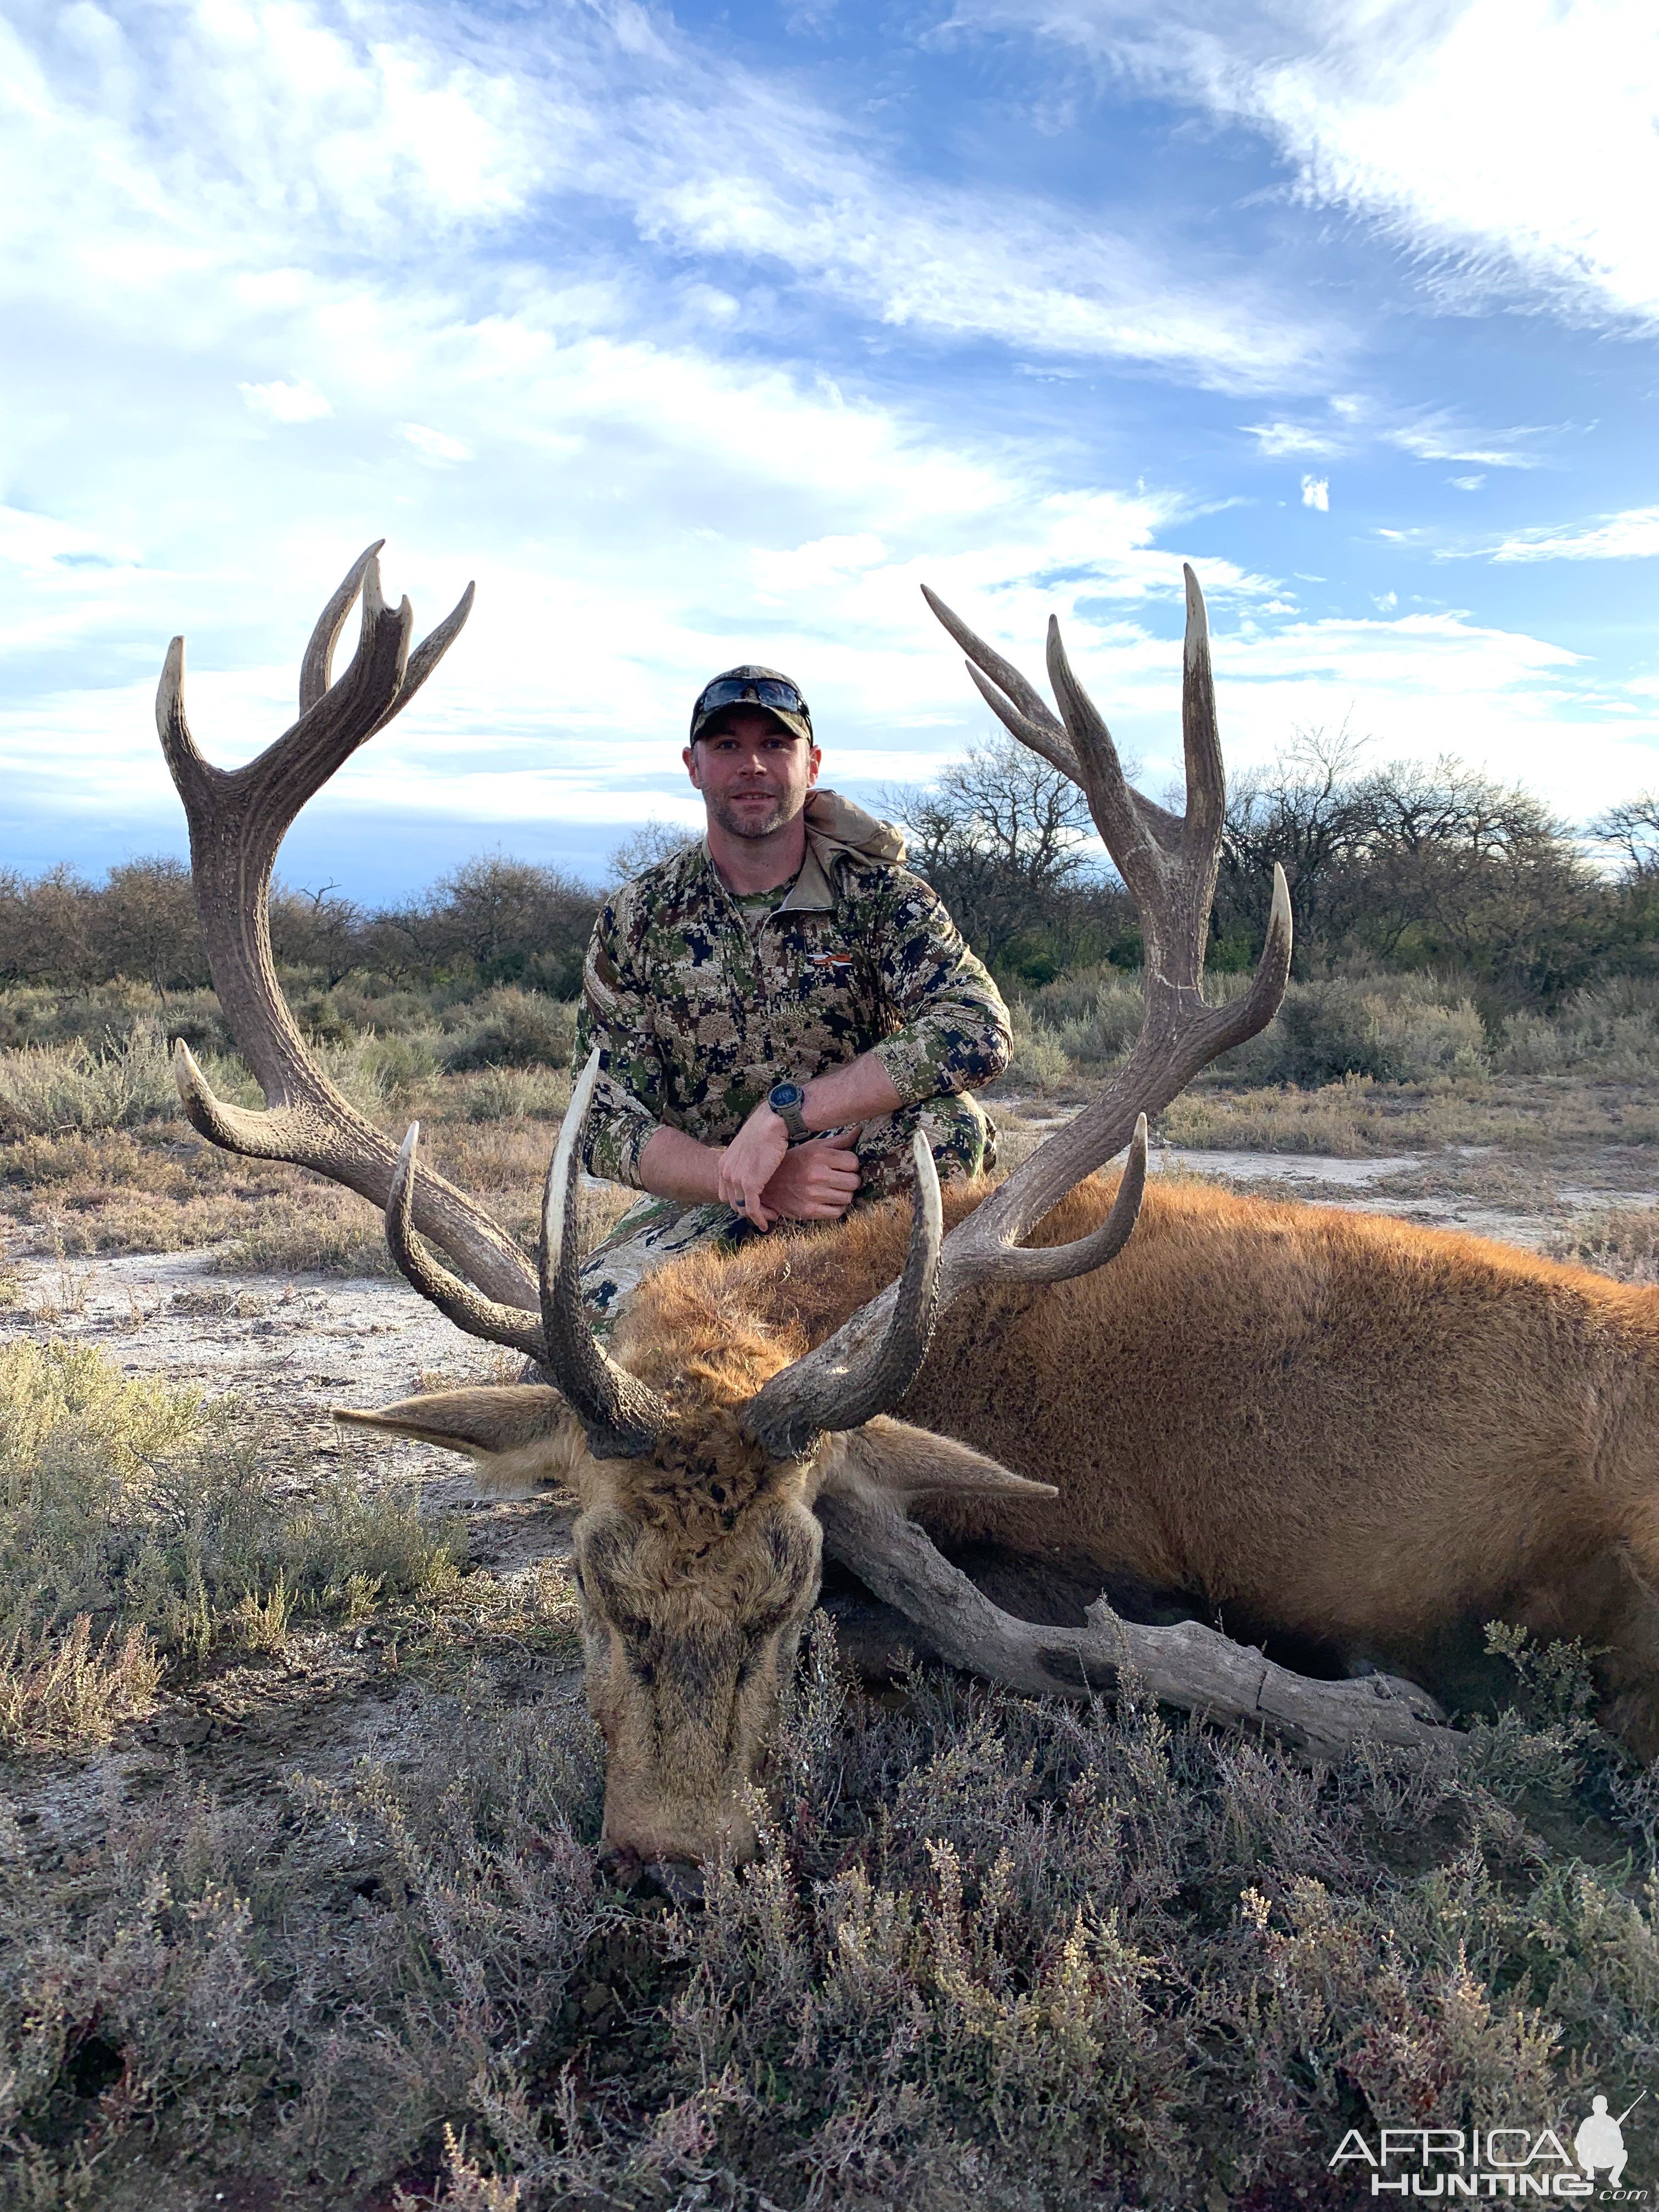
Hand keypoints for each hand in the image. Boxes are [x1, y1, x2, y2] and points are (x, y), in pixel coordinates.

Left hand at [717, 1101, 792, 1229]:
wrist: (773, 1122)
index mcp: (723, 1164)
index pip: (726, 1192)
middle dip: (748, 1210)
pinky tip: (767, 1222)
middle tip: (764, 1213)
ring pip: (743, 1208)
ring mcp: (736, 1179)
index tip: (754, 1203)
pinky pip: (752, 1209)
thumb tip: (755, 1166)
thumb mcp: (749, 1147)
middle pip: (733, 1203)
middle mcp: (725, 1172)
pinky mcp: (750, 1184)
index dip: (739, 1201)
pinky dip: (759, 1219)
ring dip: (757, 1216)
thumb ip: (747, 1161)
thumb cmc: (766, 1129)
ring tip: (771, 1216)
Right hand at [760, 1128, 861, 1222]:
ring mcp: (813, 1194)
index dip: (851, 1165)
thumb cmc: (792, 1162)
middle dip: (850, 1180)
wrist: (766, 1183)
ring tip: (834, 1190)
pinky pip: (838, 1212)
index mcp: (818, 1156)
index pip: (853, 1162)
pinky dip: (837, 1208)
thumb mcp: (812, 1147)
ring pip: (847, 1198)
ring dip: (844, 1195)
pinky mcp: (809, 1211)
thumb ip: (837, 1142)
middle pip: (854, 1181)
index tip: (844, 1167)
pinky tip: (829, 1201)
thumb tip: (859, 1131)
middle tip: (841, 1180)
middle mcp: (816, 1175)